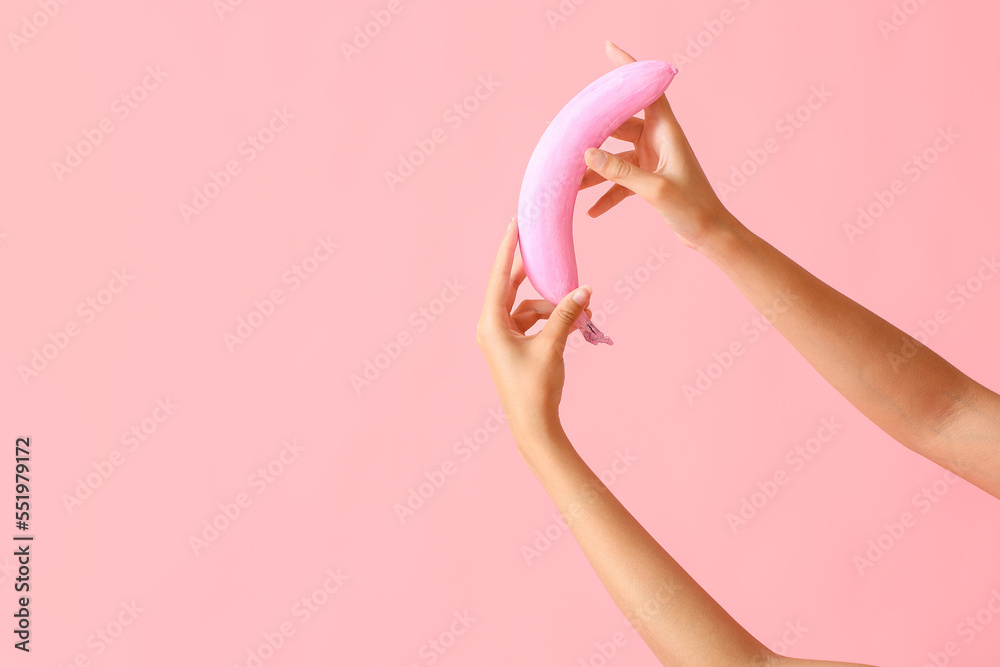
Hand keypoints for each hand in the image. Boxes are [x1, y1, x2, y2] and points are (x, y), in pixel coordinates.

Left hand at [476, 219, 593, 450]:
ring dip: (553, 308)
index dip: (508, 249)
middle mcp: (492, 327)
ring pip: (529, 307)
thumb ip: (566, 314)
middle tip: (546, 250)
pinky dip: (551, 321)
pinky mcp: (514, 347)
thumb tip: (584, 289)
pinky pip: (533, 322)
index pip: (499, 277)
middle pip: (512, 288)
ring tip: (579, 315)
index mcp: (491, 324)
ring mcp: (502, 338)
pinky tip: (573, 324)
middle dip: (535, 276)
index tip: (514, 224)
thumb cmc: (535, 387)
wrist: (533, 424)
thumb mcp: (552, 345)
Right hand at [580, 41, 737, 251]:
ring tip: (570, 183)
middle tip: (567, 133)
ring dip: (594, 171)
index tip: (608, 49)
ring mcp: (653, 160)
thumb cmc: (693, 209)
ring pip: (615, 157)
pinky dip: (607, 194)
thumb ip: (619, 171)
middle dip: (593, 131)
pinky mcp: (649, 180)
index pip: (647, 91)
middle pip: (619, 125)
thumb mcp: (654, 189)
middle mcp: (658, 141)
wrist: (711, 236)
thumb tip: (586, 153)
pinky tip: (591, 212)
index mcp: (666, 132)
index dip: (628, 68)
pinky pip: (621, 182)